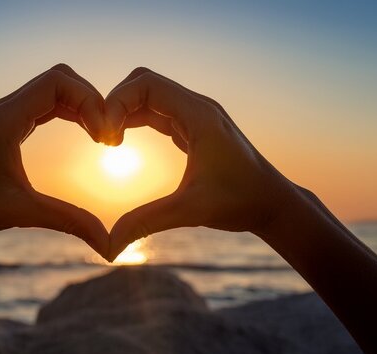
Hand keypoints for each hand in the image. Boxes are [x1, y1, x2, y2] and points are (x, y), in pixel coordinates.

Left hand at [0, 64, 110, 257]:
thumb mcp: (22, 213)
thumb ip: (68, 222)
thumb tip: (108, 246)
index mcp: (7, 118)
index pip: (58, 82)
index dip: (89, 101)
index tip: (103, 138)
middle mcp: (5, 109)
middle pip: (60, 79)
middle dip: (90, 100)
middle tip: (107, 136)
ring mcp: (5, 115)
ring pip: (53, 90)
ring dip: (81, 106)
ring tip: (101, 138)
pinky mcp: (7, 126)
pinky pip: (45, 105)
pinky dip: (69, 113)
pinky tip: (84, 135)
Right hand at [105, 68, 295, 259]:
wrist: (273, 203)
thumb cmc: (240, 203)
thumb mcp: (190, 211)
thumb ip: (146, 223)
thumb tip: (108, 248)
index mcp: (199, 115)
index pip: (146, 84)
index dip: (117, 102)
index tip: (105, 137)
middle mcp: (197, 107)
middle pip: (143, 82)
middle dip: (116, 103)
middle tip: (103, 138)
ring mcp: (196, 115)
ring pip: (149, 95)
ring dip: (124, 111)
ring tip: (108, 142)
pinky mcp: (193, 127)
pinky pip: (157, 111)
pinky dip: (135, 119)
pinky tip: (121, 143)